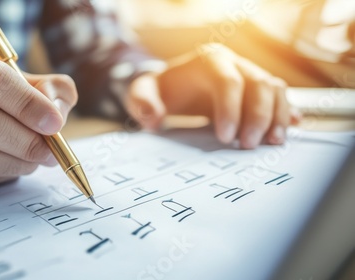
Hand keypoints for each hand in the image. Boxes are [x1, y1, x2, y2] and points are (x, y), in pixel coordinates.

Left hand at [125, 43, 300, 148]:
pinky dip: (285, 113)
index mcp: (209, 61)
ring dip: (277, 116)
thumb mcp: (142, 94)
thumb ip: (141, 103)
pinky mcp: (257, 88)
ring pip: (275, 89)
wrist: (174, 85)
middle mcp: (235, 63)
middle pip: (259, 84)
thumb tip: (153, 119)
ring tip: (273, 143)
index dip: (231, 108)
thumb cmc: (161, 91)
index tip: (226, 137)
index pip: (228, 81)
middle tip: (248, 146)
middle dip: (258, 116)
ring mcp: (249, 74)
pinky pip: (280, 97)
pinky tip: (287, 130)